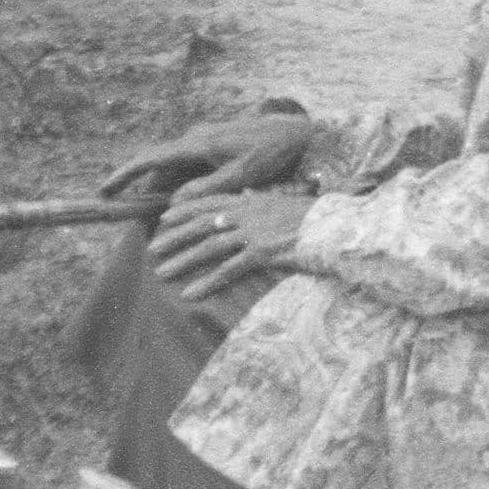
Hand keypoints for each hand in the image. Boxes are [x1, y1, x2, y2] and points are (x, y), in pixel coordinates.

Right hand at [100, 110, 312, 201]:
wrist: (297, 133)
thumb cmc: (271, 154)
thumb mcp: (239, 177)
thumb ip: (205, 190)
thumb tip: (172, 203)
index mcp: (198, 144)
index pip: (150, 158)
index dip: (124, 175)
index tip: (104, 190)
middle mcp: (195, 138)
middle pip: (159, 167)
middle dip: (144, 191)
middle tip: (133, 218)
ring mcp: (204, 141)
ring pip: (174, 169)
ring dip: (164, 191)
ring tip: (158, 218)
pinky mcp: (214, 146)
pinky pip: (188, 167)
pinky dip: (180, 185)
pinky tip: (182, 204)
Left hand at [148, 187, 311, 300]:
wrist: (337, 227)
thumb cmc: (314, 217)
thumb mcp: (285, 202)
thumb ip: (263, 201)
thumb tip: (250, 195)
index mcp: (250, 201)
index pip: (209, 201)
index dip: (184, 208)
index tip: (163, 217)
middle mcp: (247, 214)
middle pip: (201, 224)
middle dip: (174, 237)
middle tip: (152, 249)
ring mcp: (253, 233)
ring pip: (208, 247)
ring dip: (182, 261)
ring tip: (161, 273)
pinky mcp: (262, 253)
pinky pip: (228, 271)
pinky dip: (207, 283)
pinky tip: (190, 293)